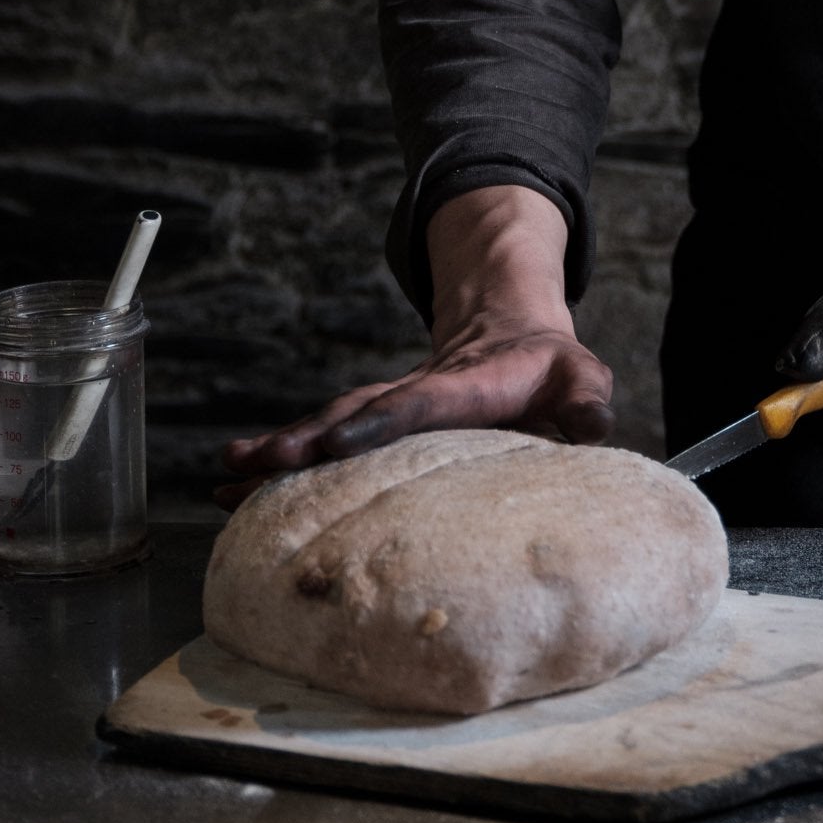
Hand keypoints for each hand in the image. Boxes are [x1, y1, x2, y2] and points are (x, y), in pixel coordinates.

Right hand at [216, 187, 611, 504]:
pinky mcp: (375, 427)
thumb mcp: (579, 376)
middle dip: (305, 439)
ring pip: (327, 426)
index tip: (333, 442)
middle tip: (256, 463)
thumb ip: (585, 399)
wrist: (512, 335)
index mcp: (465, 386)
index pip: (417, 403)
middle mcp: (415, 395)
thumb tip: (594, 425)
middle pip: (354, 414)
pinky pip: (322, 443)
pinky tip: (233, 487)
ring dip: (280, 451)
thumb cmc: (551, 370)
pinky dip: (279, 464)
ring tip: (228, 477)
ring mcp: (388, 410)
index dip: (378, 422)